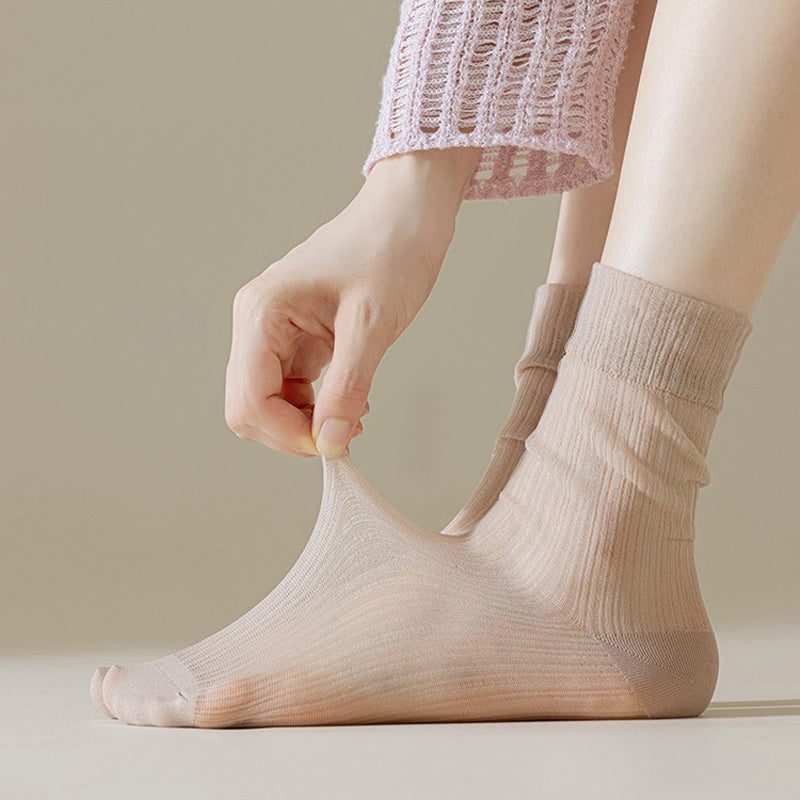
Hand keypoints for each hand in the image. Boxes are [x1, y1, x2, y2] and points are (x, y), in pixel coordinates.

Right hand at [224, 148, 480, 457]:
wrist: (407, 214)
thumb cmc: (389, 250)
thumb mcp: (372, 324)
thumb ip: (347, 387)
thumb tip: (329, 444)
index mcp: (261, 312)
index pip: (249, 400)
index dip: (287, 434)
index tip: (334, 445)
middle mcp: (257, 322)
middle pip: (249, 407)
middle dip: (293, 432)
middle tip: (344, 435)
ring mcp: (273, 330)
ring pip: (269, 402)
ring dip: (306, 421)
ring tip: (354, 415)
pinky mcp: (296, 337)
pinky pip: (291, 388)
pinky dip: (316, 406)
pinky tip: (351, 401)